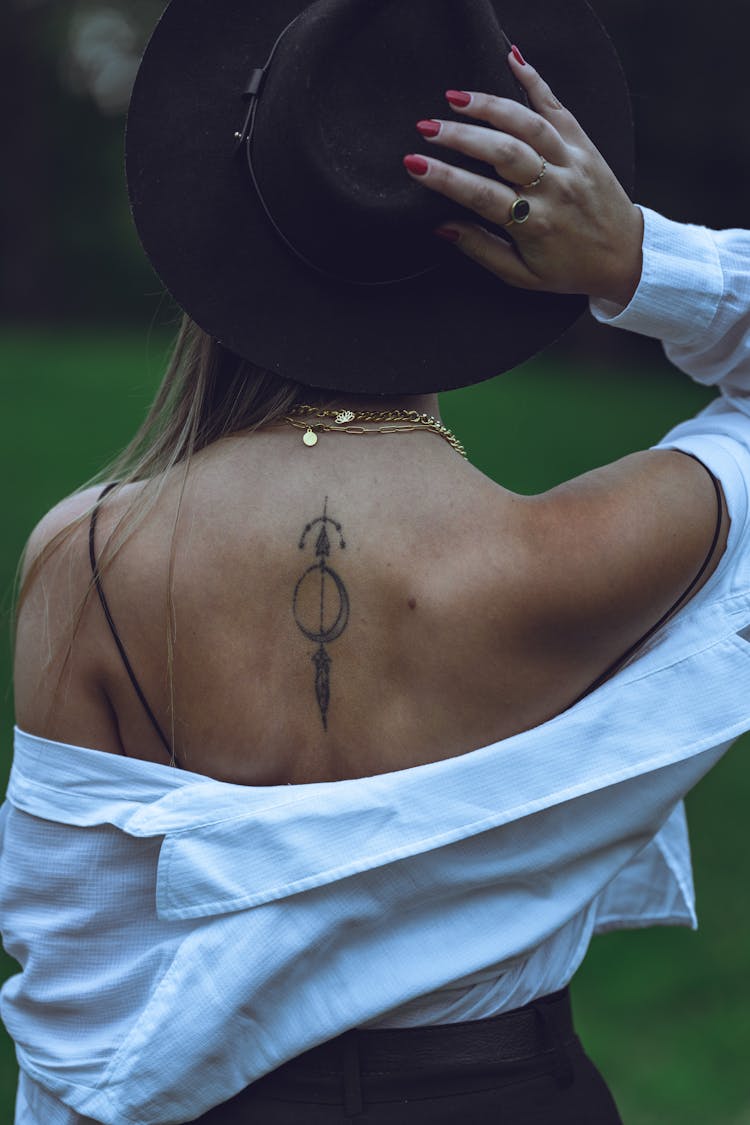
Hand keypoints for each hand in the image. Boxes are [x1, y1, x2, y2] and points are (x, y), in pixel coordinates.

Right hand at [404, 51, 643, 306]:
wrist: (626, 257)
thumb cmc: (569, 269)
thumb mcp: (522, 275)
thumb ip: (481, 250)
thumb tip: (442, 226)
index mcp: (536, 224)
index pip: (481, 196)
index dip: (445, 179)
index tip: (414, 164)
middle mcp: (555, 188)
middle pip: (503, 152)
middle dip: (461, 137)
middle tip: (426, 127)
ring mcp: (571, 162)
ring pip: (528, 125)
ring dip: (490, 106)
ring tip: (456, 98)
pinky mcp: (583, 145)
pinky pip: (558, 107)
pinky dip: (535, 80)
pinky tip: (512, 59)